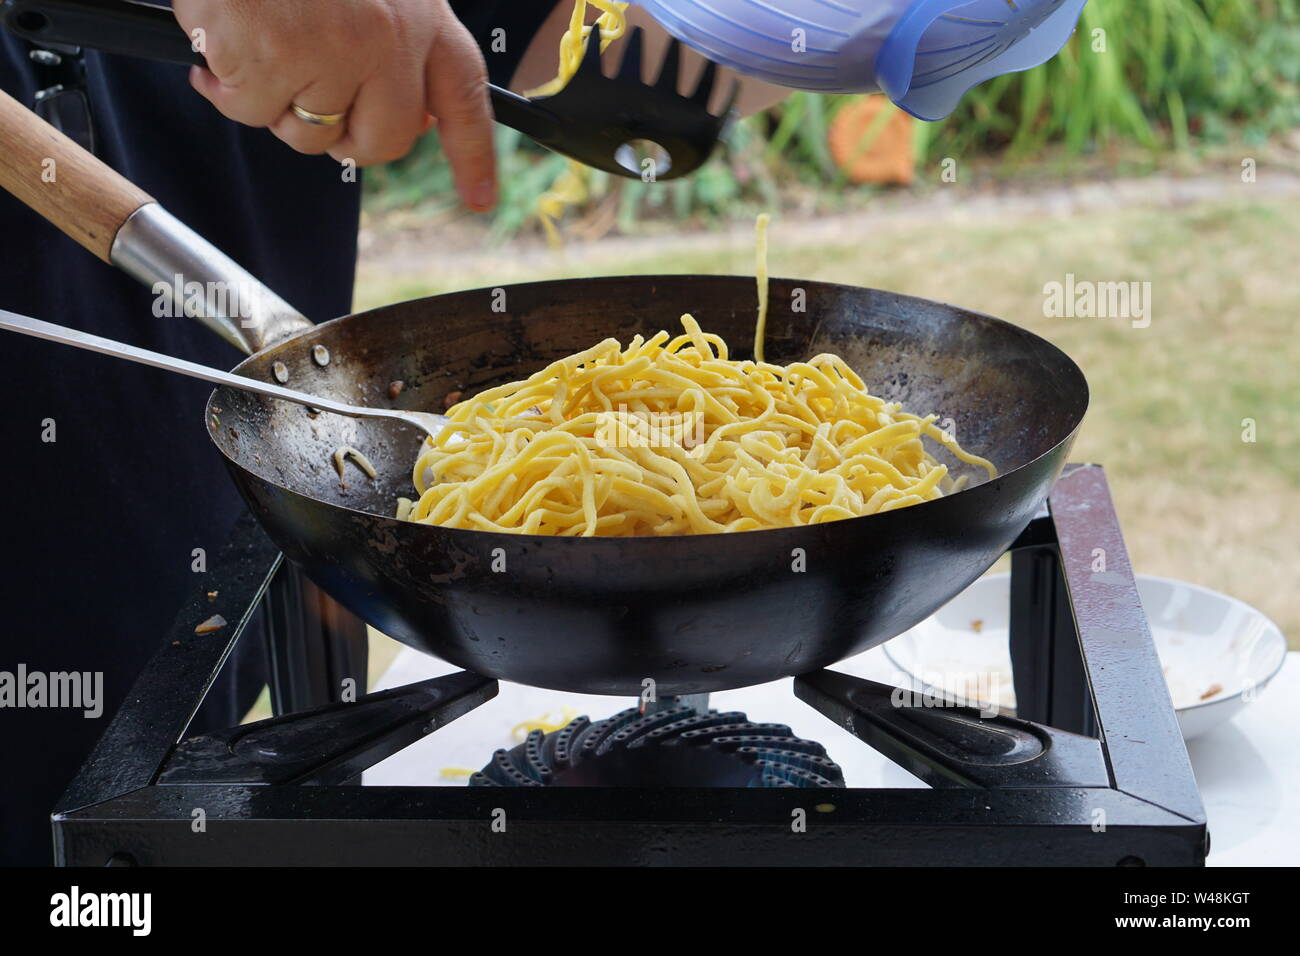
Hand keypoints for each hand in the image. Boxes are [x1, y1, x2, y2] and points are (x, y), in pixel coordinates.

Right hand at [174, 0, 495, 209]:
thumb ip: (393, 47)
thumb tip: (413, 119)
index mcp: (420, 14)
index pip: (464, 97)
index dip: (473, 153)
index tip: (480, 197)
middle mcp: (391, 37)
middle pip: (382, 142)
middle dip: (341, 139)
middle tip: (300, 98)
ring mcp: (336, 51)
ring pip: (309, 135)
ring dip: (273, 103)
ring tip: (257, 41)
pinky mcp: (277, 59)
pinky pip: (250, 110)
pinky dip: (224, 83)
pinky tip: (220, 36)